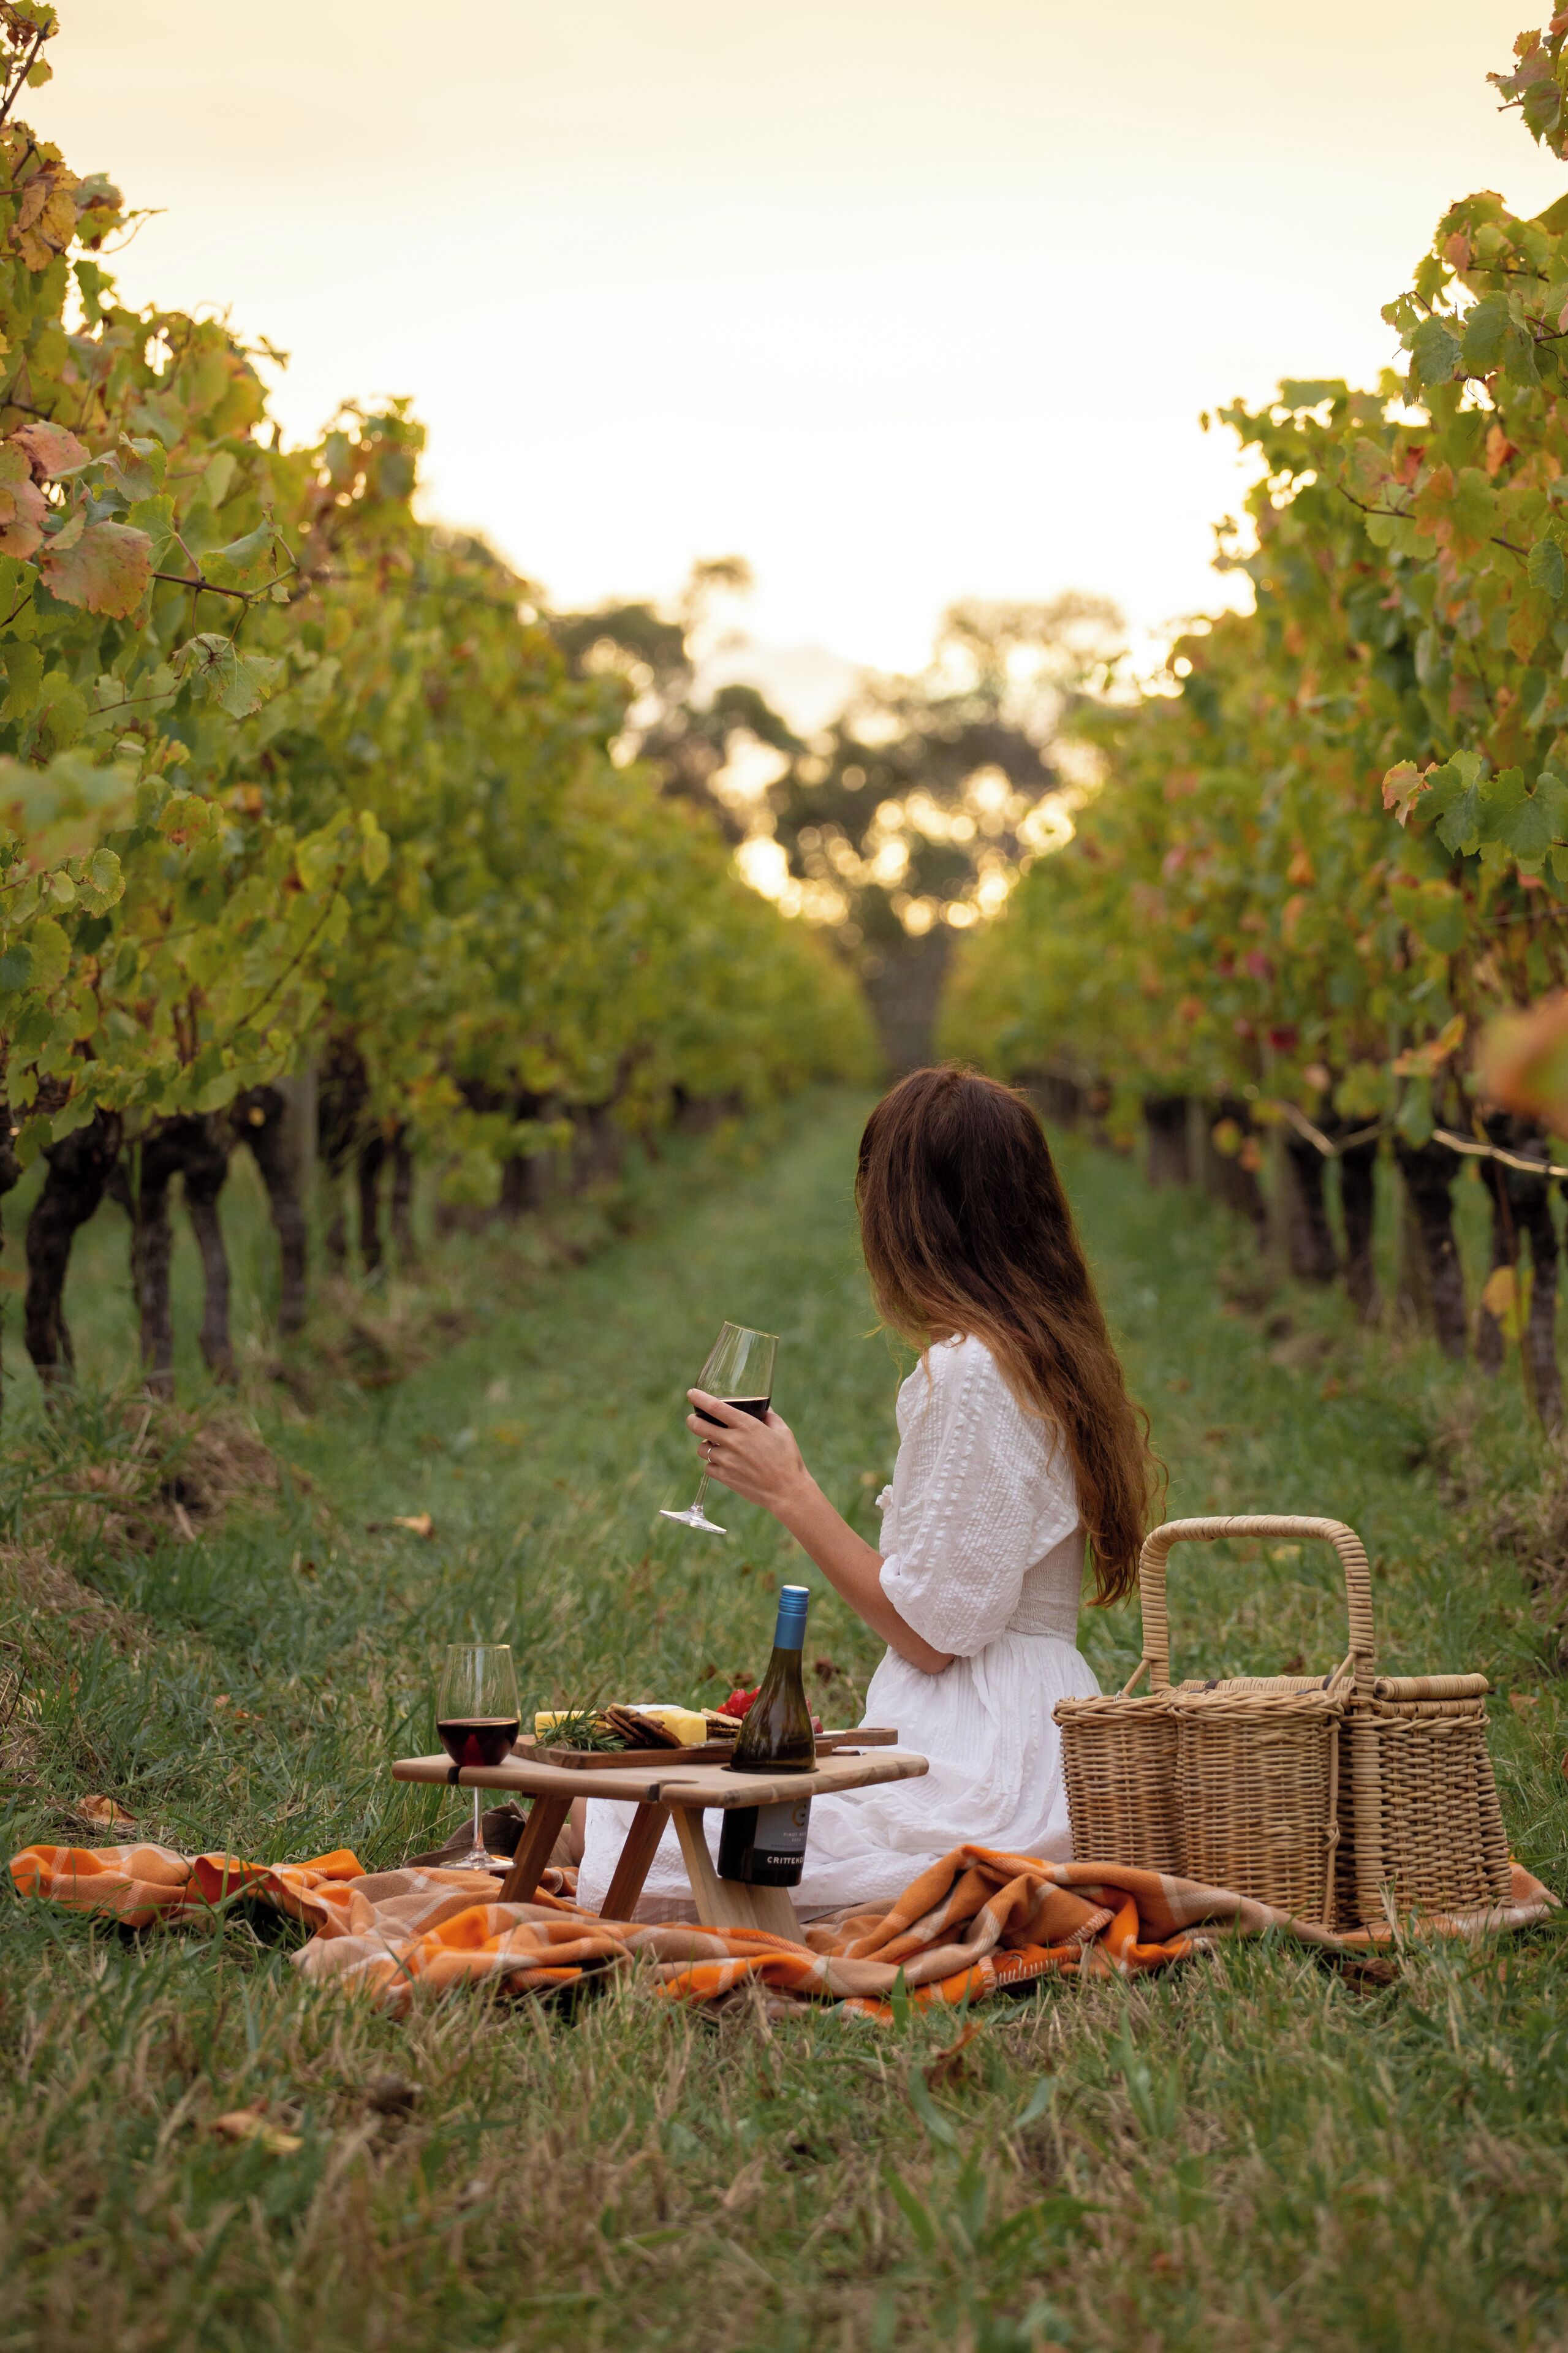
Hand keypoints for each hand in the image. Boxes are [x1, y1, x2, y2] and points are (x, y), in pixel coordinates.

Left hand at [686, 1391, 810, 1517]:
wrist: (787, 1491)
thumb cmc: (788, 1459)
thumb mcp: (783, 1432)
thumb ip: (769, 1417)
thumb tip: (762, 1409)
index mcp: (747, 1426)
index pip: (715, 1407)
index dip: (699, 1398)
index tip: (691, 1393)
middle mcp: (733, 1441)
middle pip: (698, 1426)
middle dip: (692, 1420)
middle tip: (693, 1419)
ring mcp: (726, 1460)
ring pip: (701, 1448)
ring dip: (705, 1445)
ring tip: (716, 1446)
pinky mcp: (725, 1477)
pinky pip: (708, 1467)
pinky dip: (713, 1464)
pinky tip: (724, 1463)